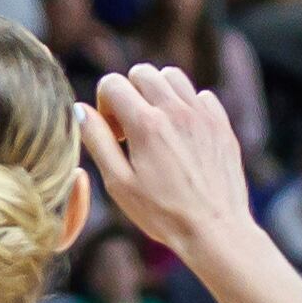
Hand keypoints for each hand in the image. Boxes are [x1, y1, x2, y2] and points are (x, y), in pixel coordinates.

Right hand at [78, 64, 251, 257]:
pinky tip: (182, 135)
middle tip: (131, 129)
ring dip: (157, 93)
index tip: (113, 134)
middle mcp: (175, 111)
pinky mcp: (221, 125)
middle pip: (142, 72)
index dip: (104, 105)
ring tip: (155, 126)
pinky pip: (200, 95)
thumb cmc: (163, 213)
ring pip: (172, 77)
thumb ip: (97, 141)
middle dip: (129, 93)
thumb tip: (80, 110)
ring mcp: (202, 115)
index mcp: (146, 124)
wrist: (215, 230)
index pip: (112, 83)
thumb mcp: (118, 183)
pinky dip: (186, 105)